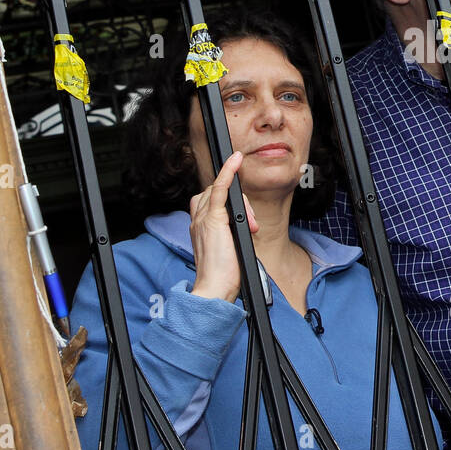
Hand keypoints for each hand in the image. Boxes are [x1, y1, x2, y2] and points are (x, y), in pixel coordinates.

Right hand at [188, 151, 258, 301]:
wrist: (214, 289)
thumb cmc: (222, 275)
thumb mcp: (229, 249)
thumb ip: (233, 233)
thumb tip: (248, 226)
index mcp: (200, 227)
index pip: (210, 200)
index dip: (228, 202)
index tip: (242, 209)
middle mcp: (198, 219)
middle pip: (217, 193)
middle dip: (239, 206)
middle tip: (252, 227)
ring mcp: (203, 218)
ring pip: (221, 192)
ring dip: (242, 204)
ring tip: (251, 226)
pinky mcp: (213, 218)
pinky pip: (220, 188)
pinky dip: (228, 172)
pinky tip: (235, 160)